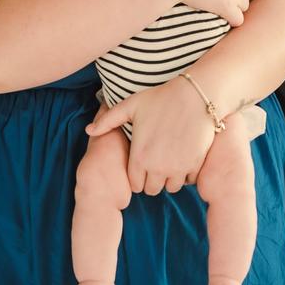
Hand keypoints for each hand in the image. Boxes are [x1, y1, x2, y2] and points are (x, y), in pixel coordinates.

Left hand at [86, 76, 214, 193]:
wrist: (195, 95)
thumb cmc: (161, 99)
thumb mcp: (131, 106)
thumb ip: (108, 120)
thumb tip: (89, 131)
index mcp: (140, 157)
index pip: (135, 186)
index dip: (138, 177)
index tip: (143, 164)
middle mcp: (158, 167)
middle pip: (153, 190)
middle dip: (153, 179)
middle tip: (157, 163)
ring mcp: (178, 168)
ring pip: (172, 188)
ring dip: (170, 178)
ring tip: (171, 161)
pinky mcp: (195, 164)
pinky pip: (190, 181)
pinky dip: (187, 174)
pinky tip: (185, 158)